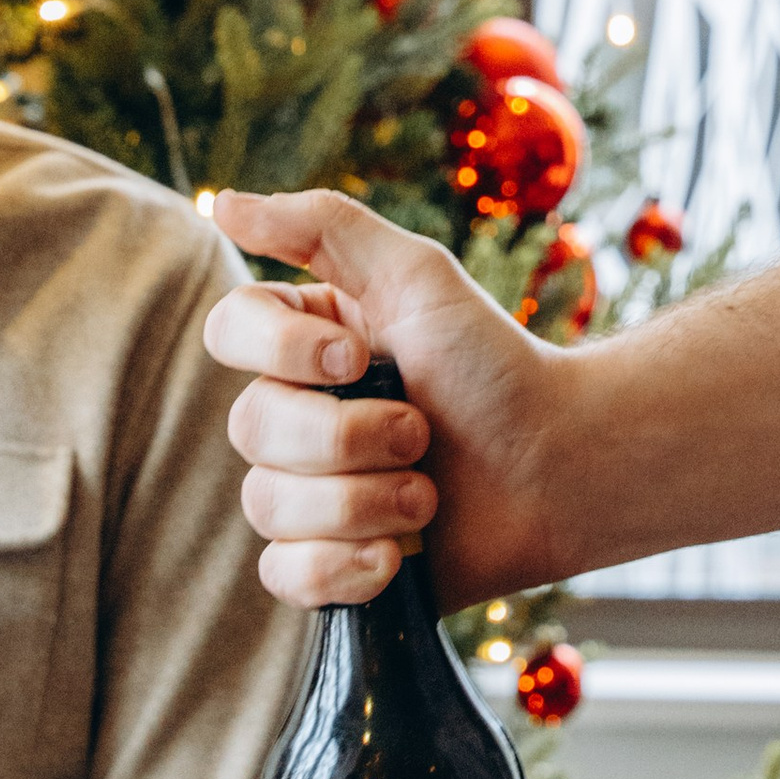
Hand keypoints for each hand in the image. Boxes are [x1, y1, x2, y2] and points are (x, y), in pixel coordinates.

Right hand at [202, 187, 574, 610]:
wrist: (555, 464)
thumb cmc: (492, 362)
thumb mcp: (415, 274)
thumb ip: (322, 227)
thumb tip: (224, 203)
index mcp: (305, 341)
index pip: (229, 330)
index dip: (284, 349)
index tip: (356, 355)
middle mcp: (293, 414)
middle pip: (249, 427)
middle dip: (348, 434)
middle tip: (422, 430)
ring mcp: (306, 493)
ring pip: (268, 504)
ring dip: (364, 498)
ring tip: (428, 495)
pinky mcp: (327, 563)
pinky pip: (285, 575)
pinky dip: (343, 566)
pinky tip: (395, 556)